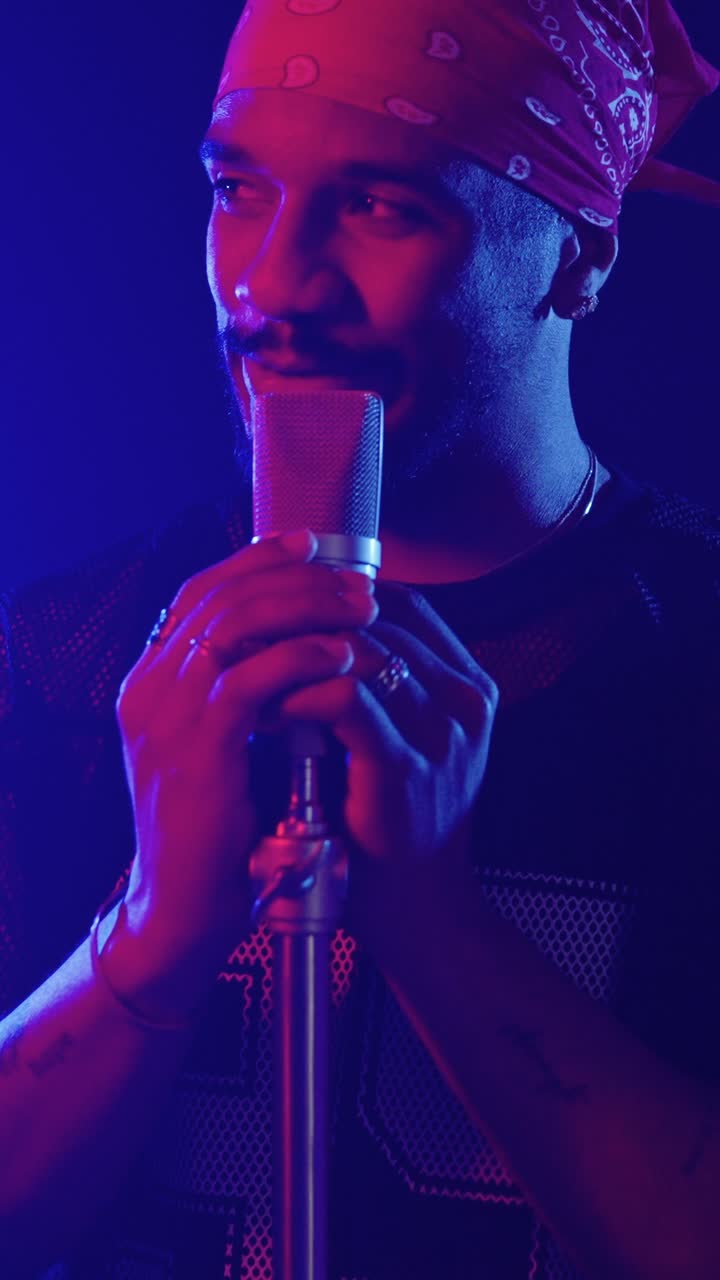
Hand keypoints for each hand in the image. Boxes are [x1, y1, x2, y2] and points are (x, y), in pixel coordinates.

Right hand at [114, 530, 377, 979]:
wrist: (182, 911)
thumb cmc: (217, 831)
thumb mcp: (219, 747)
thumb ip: (240, 691)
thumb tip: (297, 637)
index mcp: (151, 681)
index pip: (200, 592)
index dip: (257, 561)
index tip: (313, 545)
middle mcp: (147, 688)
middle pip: (223, 596)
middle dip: (298, 577)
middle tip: (358, 582)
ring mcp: (164, 716)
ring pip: (237, 625)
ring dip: (308, 607)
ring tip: (363, 608)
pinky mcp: (196, 749)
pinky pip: (252, 681)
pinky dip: (303, 660)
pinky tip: (344, 658)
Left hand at [275, 583, 497, 936]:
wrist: (414, 908)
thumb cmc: (391, 820)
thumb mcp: (399, 737)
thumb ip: (376, 684)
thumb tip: (310, 623)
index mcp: (468, 684)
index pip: (400, 603)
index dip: (336, 594)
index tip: (281, 607)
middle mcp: (466, 700)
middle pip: (379, 618)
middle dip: (307, 618)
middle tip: (248, 627)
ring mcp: (444, 734)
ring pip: (360, 651)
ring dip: (295, 654)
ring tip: (250, 667)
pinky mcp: (409, 768)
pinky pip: (345, 702)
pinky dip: (297, 696)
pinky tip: (263, 711)